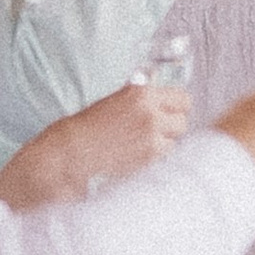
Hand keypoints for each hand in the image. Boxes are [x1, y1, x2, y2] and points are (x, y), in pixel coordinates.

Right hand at [0, 84, 182, 210]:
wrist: (72, 154)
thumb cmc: (88, 128)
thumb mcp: (117, 103)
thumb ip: (143, 102)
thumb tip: (165, 104)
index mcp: (142, 94)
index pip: (182, 99)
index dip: (176, 107)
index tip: (171, 113)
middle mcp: (151, 113)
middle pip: (183, 121)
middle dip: (172, 127)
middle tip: (157, 133)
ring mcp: (152, 138)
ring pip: (176, 142)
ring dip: (165, 145)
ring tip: (143, 148)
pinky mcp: (149, 160)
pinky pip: (165, 158)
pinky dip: (156, 160)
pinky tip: (138, 158)